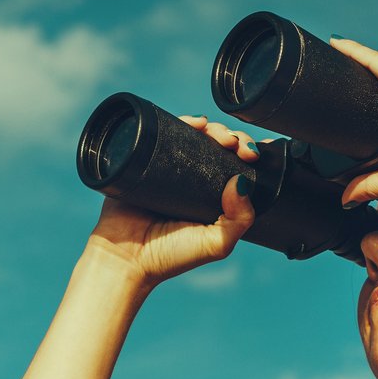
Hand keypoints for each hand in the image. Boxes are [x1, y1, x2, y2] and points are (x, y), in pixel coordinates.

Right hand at [86, 114, 264, 284]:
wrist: (125, 257)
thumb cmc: (168, 256)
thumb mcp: (216, 244)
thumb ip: (239, 220)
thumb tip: (241, 182)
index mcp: (213, 198)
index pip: (237, 168)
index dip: (247, 154)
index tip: (252, 155)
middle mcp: (194, 182)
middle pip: (219, 148)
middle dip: (234, 139)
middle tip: (237, 146)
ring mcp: (169, 169)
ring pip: (196, 138)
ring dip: (213, 128)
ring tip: (217, 134)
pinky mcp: (146, 160)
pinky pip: (166, 134)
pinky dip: (184, 122)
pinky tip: (196, 123)